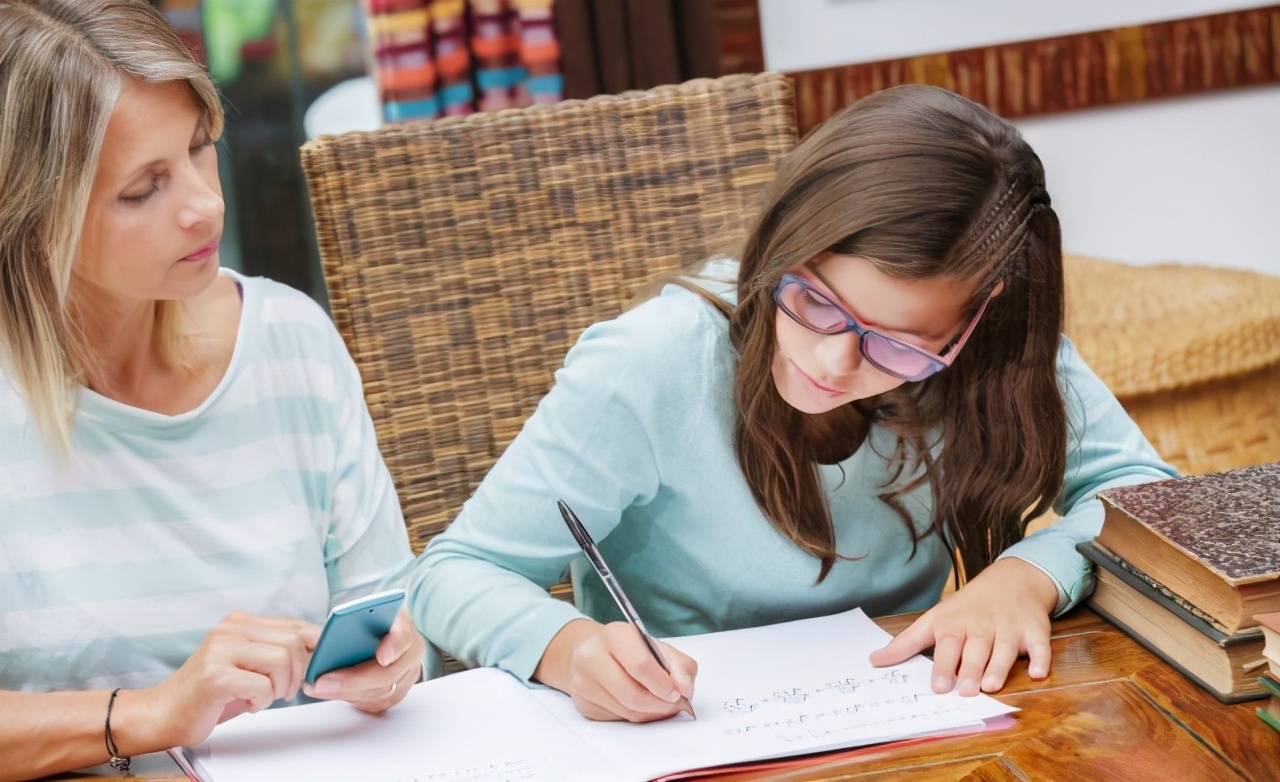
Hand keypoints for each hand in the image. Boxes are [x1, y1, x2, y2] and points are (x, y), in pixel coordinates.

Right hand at [133, 612, 320, 749]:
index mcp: (240, 621)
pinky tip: (248, 704)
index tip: (317, 666)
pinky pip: (262, 687)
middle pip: (293, 642)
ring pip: (282, 661)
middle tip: (284, 691)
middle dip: (298, 672)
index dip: (316, 647)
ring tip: (263, 697)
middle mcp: (230, 629)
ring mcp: (221, 650)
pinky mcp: (215, 676)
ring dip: (280, 688)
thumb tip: (320, 648)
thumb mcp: (248, 664)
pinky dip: (262, 702)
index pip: (295, 625)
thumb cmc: (211, 693)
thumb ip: (277, 650)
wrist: (162, 714)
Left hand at [302, 609, 424, 713]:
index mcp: (403, 625)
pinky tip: (330, 692)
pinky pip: (376, 703)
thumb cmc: (364, 621)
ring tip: (318, 688)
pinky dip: (352, 698)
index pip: (405, 637)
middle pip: (388, 674)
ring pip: (381, 693)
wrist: (373, 632)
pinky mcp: (396, 692)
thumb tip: (332, 640)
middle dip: (352, 681)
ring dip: (346, 692)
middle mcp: (411, 652)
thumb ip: (353, 622)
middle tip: (322, 682)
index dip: (395, 647)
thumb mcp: (359, 613)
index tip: (381, 657)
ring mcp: (407, 675)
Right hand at [534, 619, 696, 722]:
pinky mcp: (583, 705)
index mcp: (614, 635)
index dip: (663, 684)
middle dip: (660, 705)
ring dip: (651, 713)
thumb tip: (685, 689)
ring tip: (660, 704)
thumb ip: (679, 665)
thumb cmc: (629, 650)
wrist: (592, 653)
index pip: (641, 665)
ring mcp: (583, 683)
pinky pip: (619, 719)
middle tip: (673, 703)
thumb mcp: (657, 647)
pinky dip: (636, 716)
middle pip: (632, 695)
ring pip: (627, 712)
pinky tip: (640, 705)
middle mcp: (592, 657)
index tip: (677, 692)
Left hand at [869, 557, 1058, 695]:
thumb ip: (906, 643)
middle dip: (970, 668)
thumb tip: (874, 661)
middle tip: (964, 691)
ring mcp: (1010, 627)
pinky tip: (1040, 672)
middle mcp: (982, 625)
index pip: (946, 644)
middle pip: (976, 648)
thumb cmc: (967, 607)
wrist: (1011, 579)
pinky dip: (1041, 658)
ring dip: (999, 666)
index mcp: (955, 623)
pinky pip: (1040, 645)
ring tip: (990, 686)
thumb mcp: (935, 619)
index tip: (937, 686)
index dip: (942, 665)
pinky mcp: (1035, 630)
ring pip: (1005, 648)